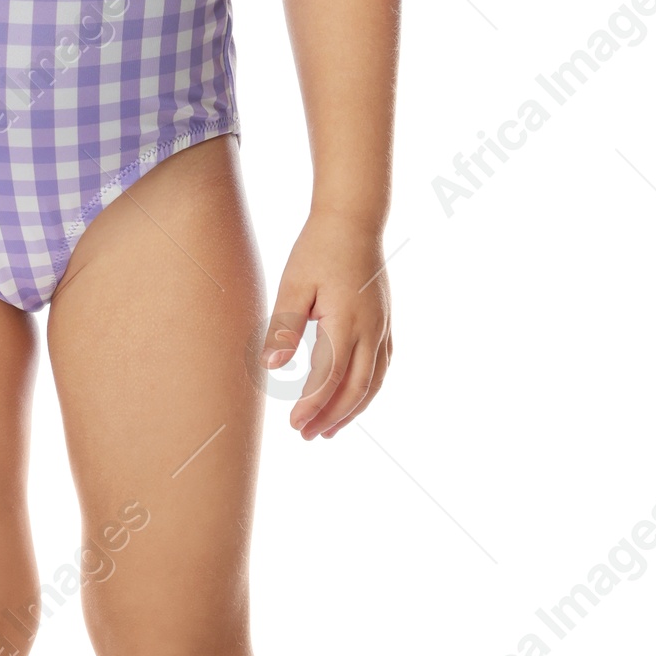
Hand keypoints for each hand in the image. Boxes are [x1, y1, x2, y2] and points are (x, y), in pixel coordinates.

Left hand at [261, 208, 391, 439]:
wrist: (355, 219)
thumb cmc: (318, 249)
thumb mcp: (294, 284)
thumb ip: (283, 327)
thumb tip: (270, 368)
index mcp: (345, 321)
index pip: (330, 376)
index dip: (313, 405)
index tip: (293, 425)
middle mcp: (371, 329)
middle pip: (356, 388)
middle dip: (331, 416)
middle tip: (306, 436)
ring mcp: (382, 327)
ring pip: (374, 382)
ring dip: (352, 410)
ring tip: (328, 431)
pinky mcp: (385, 322)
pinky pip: (382, 367)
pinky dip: (367, 390)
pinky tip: (352, 399)